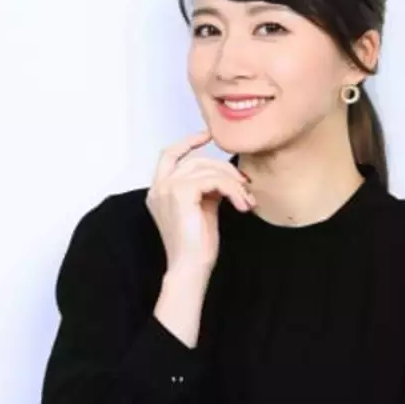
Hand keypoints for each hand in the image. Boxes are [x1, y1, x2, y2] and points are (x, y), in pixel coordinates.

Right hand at [146, 130, 254, 271]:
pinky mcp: (179, 193)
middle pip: (195, 160)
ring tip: (246, 200)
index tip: (207, 135)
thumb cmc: (197, 246)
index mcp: (159, 191)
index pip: (169, 155)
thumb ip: (206, 189)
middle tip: (244, 184)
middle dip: (223, 168)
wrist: (191, 267)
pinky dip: (231, 189)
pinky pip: (212, 179)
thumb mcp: (203, 209)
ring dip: (232, 182)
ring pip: (206, 168)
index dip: (188, 142)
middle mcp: (158, 188)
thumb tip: (225, 176)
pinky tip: (241, 204)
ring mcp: (166, 189)